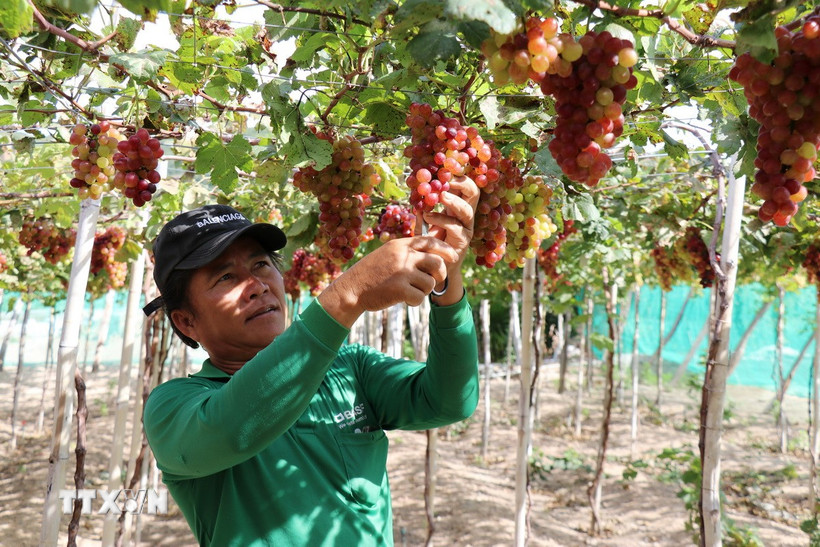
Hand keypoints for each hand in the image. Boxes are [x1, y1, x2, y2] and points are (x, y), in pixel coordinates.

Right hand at [318, 236, 458, 327]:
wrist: (352, 288)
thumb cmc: (372, 272)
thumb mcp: (388, 253)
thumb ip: (408, 251)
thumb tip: (435, 254)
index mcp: (400, 245)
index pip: (430, 241)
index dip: (446, 249)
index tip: (453, 257)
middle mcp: (403, 256)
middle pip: (437, 262)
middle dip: (441, 274)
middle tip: (435, 280)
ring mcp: (402, 273)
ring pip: (430, 283)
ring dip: (424, 290)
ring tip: (411, 291)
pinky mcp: (399, 290)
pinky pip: (420, 297)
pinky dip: (415, 301)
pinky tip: (406, 300)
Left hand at [421, 175, 479, 269]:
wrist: (434, 268)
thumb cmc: (430, 242)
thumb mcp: (424, 223)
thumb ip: (421, 210)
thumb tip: (416, 194)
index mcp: (458, 206)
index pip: (465, 185)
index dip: (458, 175)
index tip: (445, 167)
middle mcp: (465, 216)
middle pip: (473, 193)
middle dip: (462, 183)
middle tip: (447, 178)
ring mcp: (466, 229)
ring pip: (467, 211)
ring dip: (453, 202)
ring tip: (440, 196)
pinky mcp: (462, 242)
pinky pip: (455, 228)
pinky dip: (441, 220)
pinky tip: (428, 216)